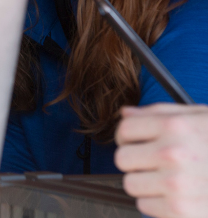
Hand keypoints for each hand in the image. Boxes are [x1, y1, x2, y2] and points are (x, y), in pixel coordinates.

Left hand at [114, 103, 207, 217]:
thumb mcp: (199, 117)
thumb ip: (159, 114)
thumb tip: (125, 114)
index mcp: (174, 127)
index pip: (124, 130)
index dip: (128, 137)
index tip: (136, 142)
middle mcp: (172, 154)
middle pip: (123, 159)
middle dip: (136, 161)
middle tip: (153, 164)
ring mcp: (176, 184)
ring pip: (132, 185)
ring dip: (146, 184)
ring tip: (169, 181)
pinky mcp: (182, 211)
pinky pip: (147, 208)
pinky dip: (158, 205)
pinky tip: (178, 196)